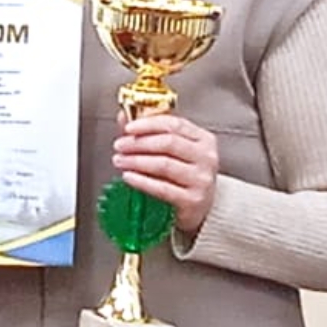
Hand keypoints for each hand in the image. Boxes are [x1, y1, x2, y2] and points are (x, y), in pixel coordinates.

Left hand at [111, 113, 220, 234]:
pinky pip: (162, 188)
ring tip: (120, 160)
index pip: (174, 124)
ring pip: (164, 164)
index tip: (128, 128)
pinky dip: (142, 181)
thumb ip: (149, 132)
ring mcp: (201, 180)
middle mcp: (206, 158)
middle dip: (139, 143)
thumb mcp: (173, 151)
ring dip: (136, 161)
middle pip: (168, 143)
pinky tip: (128, 176)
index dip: (148, 124)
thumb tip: (124, 116)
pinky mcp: (193, 200)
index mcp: (204, 139)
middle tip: (120, 145)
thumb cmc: (184, 177)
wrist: (199, 209)